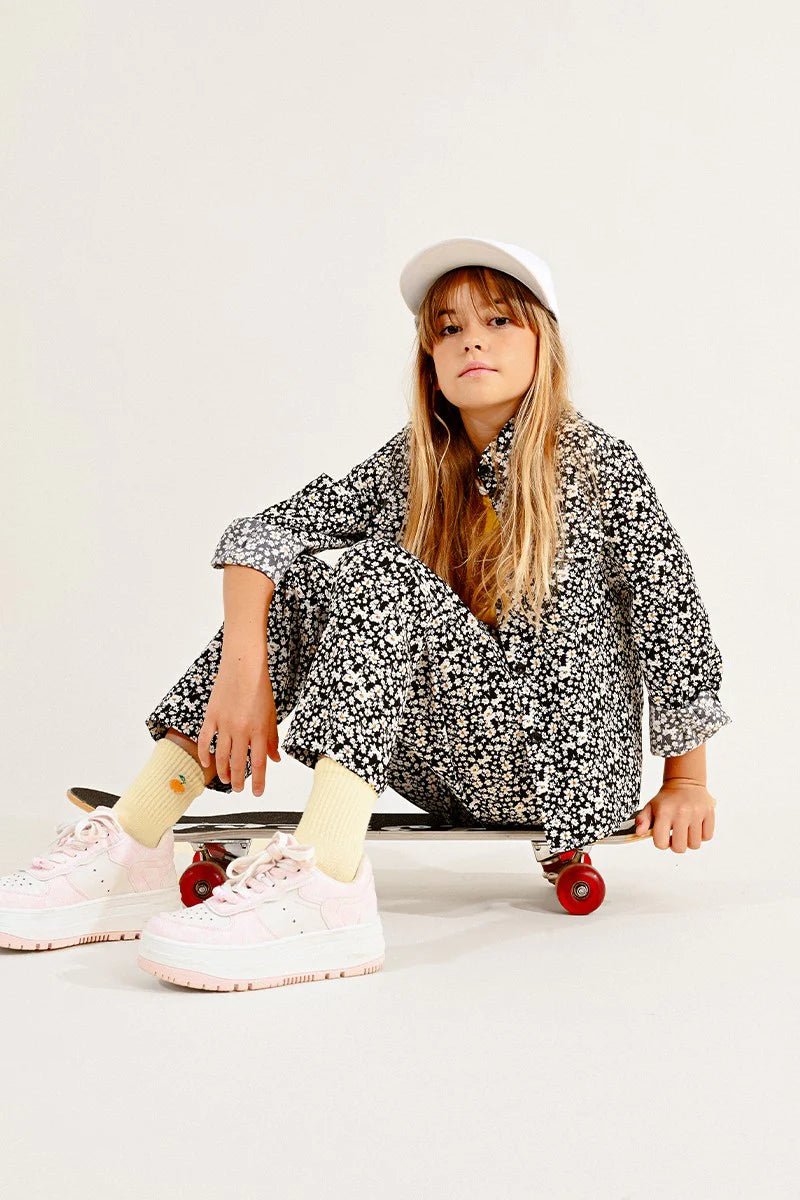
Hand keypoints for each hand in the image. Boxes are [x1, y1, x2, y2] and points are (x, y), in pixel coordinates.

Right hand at [196, 645, 280, 796]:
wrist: (243, 666)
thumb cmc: (260, 688)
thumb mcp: (272, 715)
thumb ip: (272, 739)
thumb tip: (275, 758)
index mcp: (258, 730)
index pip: (259, 763)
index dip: (258, 781)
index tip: (257, 792)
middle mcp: (241, 730)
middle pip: (238, 763)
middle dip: (238, 780)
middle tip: (238, 789)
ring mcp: (224, 724)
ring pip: (221, 756)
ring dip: (222, 771)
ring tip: (225, 781)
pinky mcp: (211, 716)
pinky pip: (205, 740)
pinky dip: (204, 753)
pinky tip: (206, 762)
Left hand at [633, 779, 715, 852]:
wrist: (685, 782)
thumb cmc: (666, 799)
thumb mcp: (650, 807)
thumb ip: (642, 821)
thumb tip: (639, 833)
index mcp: (664, 812)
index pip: (661, 842)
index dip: (661, 843)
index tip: (663, 836)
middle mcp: (681, 813)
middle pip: (680, 848)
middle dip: (676, 845)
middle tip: (675, 836)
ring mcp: (697, 813)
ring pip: (695, 845)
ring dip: (689, 841)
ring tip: (685, 831)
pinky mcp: (709, 813)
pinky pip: (707, 836)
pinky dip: (701, 835)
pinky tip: (695, 827)